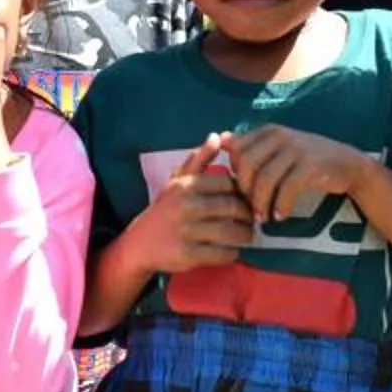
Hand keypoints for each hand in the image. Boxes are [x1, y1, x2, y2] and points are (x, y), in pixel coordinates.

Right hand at [119, 133, 250, 274]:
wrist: (140, 243)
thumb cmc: (165, 209)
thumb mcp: (177, 181)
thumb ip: (199, 159)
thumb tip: (216, 136)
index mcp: (186, 185)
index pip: (228, 183)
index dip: (242, 191)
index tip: (246, 199)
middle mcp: (186, 206)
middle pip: (233, 207)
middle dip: (247, 214)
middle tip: (252, 219)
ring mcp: (187, 231)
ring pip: (231, 231)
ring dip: (245, 235)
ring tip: (247, 235)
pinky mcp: (188, 255)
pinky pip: (222, 253)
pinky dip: (233, 252)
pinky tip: (232, 249)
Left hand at [226, 124, 371, 226]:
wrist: (348, 164)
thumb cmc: (307, 160)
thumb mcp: (279, 149)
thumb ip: (253, 147)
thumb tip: (222, 141)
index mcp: (268, 131)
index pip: (237, 150)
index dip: (234, 174)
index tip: (241, 192)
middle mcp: (280, 135)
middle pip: (247, 164)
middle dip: (245, 191)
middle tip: (250, 209)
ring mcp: (296, 149)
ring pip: (266, 178)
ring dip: (261, 203)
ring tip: (264, 218)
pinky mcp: (311, 165)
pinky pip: (287, 188)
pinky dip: (281, 205)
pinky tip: (281, 215)